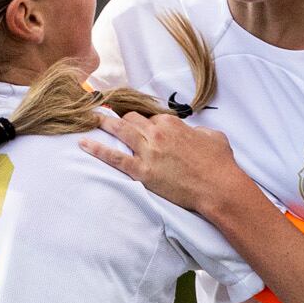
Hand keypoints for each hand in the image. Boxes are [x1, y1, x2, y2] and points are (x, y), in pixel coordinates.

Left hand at [84, 110, 250, 217]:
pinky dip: (97, 149)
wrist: (218, 187)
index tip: (140, 124)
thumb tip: (191, 132)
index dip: (146, 121)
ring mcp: (148, 151)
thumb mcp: (212, 136)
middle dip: (120, 117)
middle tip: (107, 115)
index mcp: (172, 123)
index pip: (151, 117)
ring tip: (89, 119)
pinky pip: (114, 157)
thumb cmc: (219, 163)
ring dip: (103, 123)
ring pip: (119, 131)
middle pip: (131, 119)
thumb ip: (197, 131)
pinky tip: (83, 143)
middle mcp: (157, 133)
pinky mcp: (142, 171)